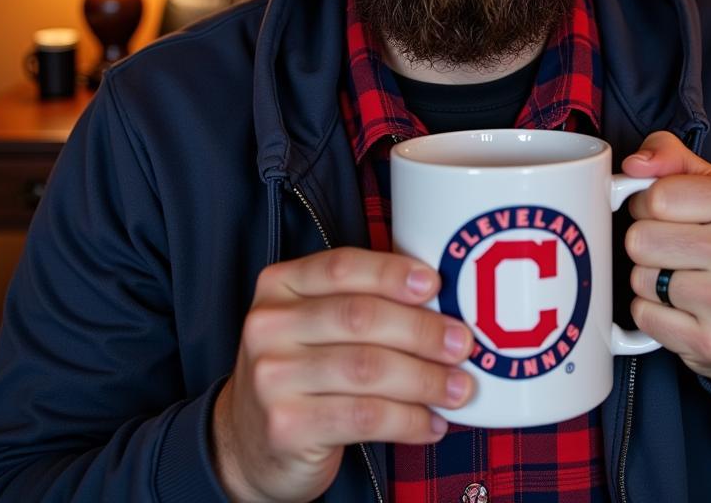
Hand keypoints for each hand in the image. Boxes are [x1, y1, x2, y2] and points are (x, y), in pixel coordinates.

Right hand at [212, 247, 474, 502]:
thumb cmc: (302, 369)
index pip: (341, 267)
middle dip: (422, 330)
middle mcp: (268, 326)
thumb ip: (362, 301)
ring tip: (459, 388)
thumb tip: (441, 303)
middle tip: (462, 343)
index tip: (435, 285)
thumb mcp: (315, 322)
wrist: (248, 444)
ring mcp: (272, 377)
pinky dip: (408, 420)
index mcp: (279, 285)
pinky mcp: (285, 427)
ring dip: (425, 379)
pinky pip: (364, 417)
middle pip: (360, 318)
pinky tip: (431, 423)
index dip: (392, 273)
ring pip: (368, 369)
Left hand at [622, 132, 710, 383]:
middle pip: (640, 239)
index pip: (657, 196)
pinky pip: (644, 316)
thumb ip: (671, 158)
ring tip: (683, 279)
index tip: (666, 215)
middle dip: (646, 243)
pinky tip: (683, 309)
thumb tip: (633, 165)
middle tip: (674, 250)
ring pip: (638, 279)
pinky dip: (653, 313)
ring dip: (649, 279)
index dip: (647, 204)